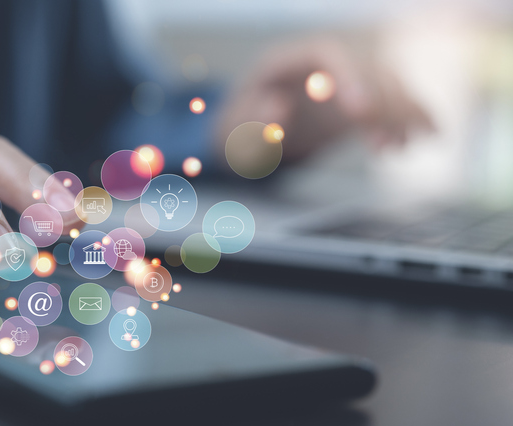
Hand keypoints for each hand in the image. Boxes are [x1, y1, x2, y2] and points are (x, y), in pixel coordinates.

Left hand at [217, 38, 432, 160]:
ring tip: (408, 144)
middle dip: (384, 101)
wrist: (247, 135)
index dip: (351, 77)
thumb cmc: (236, 132)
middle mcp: (319, 63)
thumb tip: (277, 108)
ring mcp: (342, 78)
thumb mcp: (231, 132)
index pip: (328, 53)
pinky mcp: (356, 99)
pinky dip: (408, 118)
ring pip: (386, 82)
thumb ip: (248, 122)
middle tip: (392, 138)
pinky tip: (423, 137)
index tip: (362, 112)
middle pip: (365, 66)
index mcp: (286, 60)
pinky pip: (390, 102)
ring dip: (403, 112)